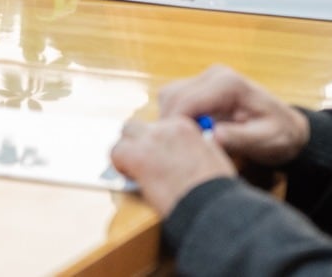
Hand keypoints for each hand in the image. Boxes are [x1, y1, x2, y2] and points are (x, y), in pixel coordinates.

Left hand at [111, 115, 235, 215]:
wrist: (210, 205)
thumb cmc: (215, 189)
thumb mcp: (213, 158)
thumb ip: (198, 148)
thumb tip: (192, 151)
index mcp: (185, 127)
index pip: (159, 126)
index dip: (155, 142)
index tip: (157, 156)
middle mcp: (166, 129)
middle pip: (138, 126)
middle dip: (136, 140)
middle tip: (140, 160)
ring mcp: (150, 141)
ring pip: (125, 134)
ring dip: (126, 150)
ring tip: (132, 169)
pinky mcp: (137, 157)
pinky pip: (116, 152)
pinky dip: (119, 164)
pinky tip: (129, 176)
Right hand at [158, 65, 310, 167]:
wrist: (286, 126)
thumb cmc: (279, 134)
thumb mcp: (265, 141)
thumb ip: (239, 138)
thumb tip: (213, 137)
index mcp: (229, 84)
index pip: (187, 100)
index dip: (175, 125)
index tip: (174, 150)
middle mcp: (214, 74)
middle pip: (172, 96)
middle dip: (170, 124)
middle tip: (178, 151)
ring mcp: (206, 78)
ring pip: (169, 97)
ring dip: (171, 120)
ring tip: (186, 144)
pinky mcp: (200, 86)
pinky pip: (175, 100)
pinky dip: (176, 118)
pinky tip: (190, 135)